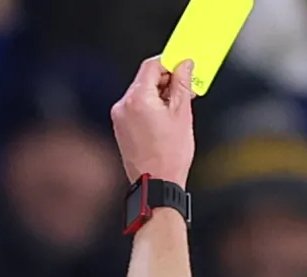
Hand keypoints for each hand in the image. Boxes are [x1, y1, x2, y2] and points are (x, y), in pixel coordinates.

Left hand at [110, 56, 195, 185]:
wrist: (156, 184)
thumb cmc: (169, 156)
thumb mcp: (182, 113)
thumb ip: (182, 84)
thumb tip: (184, 65)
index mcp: (137, 99)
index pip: (151, 65)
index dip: (170, 62)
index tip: (183, 65)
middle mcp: (123, 106)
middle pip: (145, 79)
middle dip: (166, 80)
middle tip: (186, 87)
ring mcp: (119, 118)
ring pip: (141, 93)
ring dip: (159, 94)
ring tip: (178, 107)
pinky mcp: (120, 128)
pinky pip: (136, 108)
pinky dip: (150, 106)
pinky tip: (165, 118)